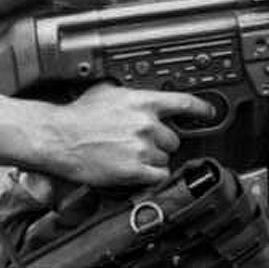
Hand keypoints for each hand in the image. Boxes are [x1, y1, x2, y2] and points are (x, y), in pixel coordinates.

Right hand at [51, 82, 213, 186]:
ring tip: (129, 155)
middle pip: (173, 138)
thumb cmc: (77, 116)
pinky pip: (158, 175)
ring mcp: (142, 147)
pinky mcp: (135, 170)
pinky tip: (136, 170)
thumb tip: (140, 94)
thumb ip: (131, 94)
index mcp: (142, 102)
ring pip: (165, 157)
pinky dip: (150, 176)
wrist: (59, 138)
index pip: (183, 103)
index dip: (201, 109)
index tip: (209, 113)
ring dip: (152, 159)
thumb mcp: (107, 92)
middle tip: (139, 142)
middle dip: (160, 142)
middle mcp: (146, 124)